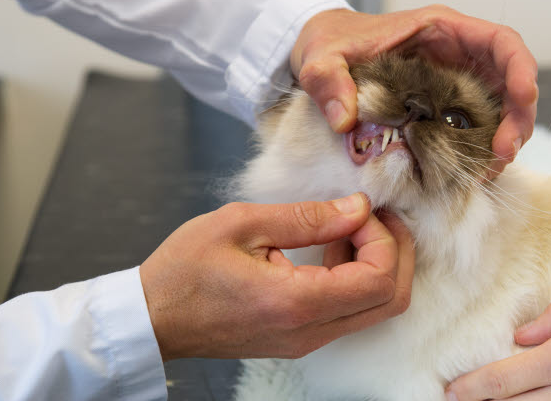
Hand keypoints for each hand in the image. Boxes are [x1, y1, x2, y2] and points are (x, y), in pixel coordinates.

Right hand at [138, 193, 414, 360]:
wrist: (153, 317)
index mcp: (296, 303)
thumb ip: (308, 217)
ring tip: (348, 228)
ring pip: (375, 310)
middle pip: (391, 302)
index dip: (384, 239)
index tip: (360, 210)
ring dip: (377, 265)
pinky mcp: (299, 340)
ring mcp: (306, 342)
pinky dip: (355, 280)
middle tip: (377, 216)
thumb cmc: (185, 270)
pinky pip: (349, 314)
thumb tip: (358, 208)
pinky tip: (330, 251)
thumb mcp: (242, 224)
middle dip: (397, 253)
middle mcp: (309, 332)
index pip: (379, 279)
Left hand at [291, 5, 537, 174]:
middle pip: (510, 82)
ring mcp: (452, 84)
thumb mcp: (321, 59)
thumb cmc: (328, 43)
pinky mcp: (442, 109)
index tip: (524, 99)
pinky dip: (477, 151)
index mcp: (440, 31)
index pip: (500, 42)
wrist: (322, 55)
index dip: (521, 68)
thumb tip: (344, 119)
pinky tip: (467, 173)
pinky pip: (473, 129)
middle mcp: (455, 56)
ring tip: (485, 172)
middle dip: (517, 119)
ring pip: (498, 110)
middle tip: (501, 155)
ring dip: (502, 141)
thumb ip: (329, 82)